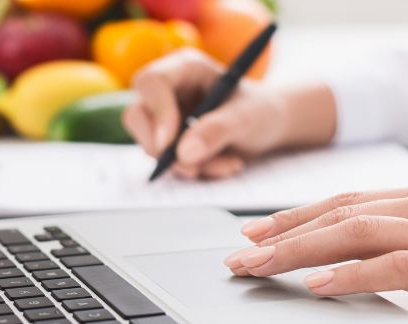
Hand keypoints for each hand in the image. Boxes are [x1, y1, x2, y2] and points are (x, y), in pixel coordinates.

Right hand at [123, 48, 335, 178]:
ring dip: (187, 165)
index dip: (157, 113)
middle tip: (192, 168)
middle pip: (137, 115)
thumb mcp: (248, 117)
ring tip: (228, 164)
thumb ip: (218, 130)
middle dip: (160, 147)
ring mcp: (165, 117)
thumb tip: (184, 154)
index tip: (169, 145)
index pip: (152, 82)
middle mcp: (168, 90)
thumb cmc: (261, 110)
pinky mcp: (169, 142)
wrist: (270, 126)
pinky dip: (194, 171)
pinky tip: (224, 165)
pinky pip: (167, 163)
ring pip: (151, 145)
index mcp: (185, 68)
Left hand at [224, 181, 407, 323]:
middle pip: (341, 213)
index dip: (300, 215)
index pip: (352, 202)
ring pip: (356, 233)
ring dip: (299, 250)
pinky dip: (351, 273)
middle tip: (239, 250)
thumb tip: (390, 254)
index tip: (262, 230)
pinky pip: (396, 267)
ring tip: (258, 265)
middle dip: (283, 231)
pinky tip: (319, 284)